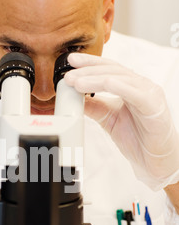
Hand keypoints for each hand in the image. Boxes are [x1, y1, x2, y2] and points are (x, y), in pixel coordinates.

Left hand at [65, 53, 178, 190]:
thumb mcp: (109, 120)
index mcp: (130, 87)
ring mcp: (149, 94)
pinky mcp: (155, 107)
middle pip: (112, 70)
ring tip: (77, 82)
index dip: (89, 63)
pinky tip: (106, 83)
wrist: (156, 161)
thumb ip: (95, 107)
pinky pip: (137, 93)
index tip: (70, 62)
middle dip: (88, 70)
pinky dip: (121, 86)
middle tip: (68, 74)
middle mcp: (140, 86)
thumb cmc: (139, 139)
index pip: (107, 69)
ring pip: (120, 79)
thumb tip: (75, 98)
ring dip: (96, 79)